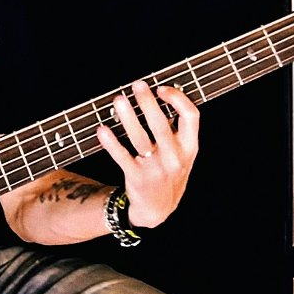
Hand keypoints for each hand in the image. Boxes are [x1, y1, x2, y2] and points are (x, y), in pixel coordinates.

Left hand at [96, 80, 199, 227]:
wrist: (158, 208)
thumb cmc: (169, 172)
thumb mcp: (184, 154)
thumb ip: (178, 129)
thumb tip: (161, 94)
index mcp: (190, 147)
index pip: (191, 117)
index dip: (178, 99)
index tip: (162, 88)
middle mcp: (175, 158)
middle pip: (162, 125)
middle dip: (148, 102)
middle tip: (137, 84)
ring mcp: (156, 169)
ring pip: (140, 139)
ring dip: (128, 118)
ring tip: (119, 100)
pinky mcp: (137, 178)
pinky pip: (122, 157)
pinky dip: (111, 143)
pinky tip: (102, 129)